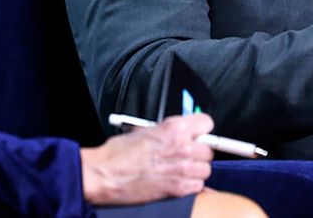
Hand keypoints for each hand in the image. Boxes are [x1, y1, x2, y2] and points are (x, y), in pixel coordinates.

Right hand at [80, 113, 213, 205]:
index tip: (197, 135)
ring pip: (205, 169)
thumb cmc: (117, 154)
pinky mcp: (179, 189)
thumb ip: (166, 131)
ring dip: (195, 170)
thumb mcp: (144, 130)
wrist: (105, 174)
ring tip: (178, 170)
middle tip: (184, 155)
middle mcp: (182, 147)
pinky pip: (198, 186)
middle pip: (208, 150)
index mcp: (174, 128)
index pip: (207, 123)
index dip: (201, 130)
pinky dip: (190, 186)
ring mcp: (182, 169)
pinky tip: (176, 182)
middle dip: (198, 153)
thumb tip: (177, 133)